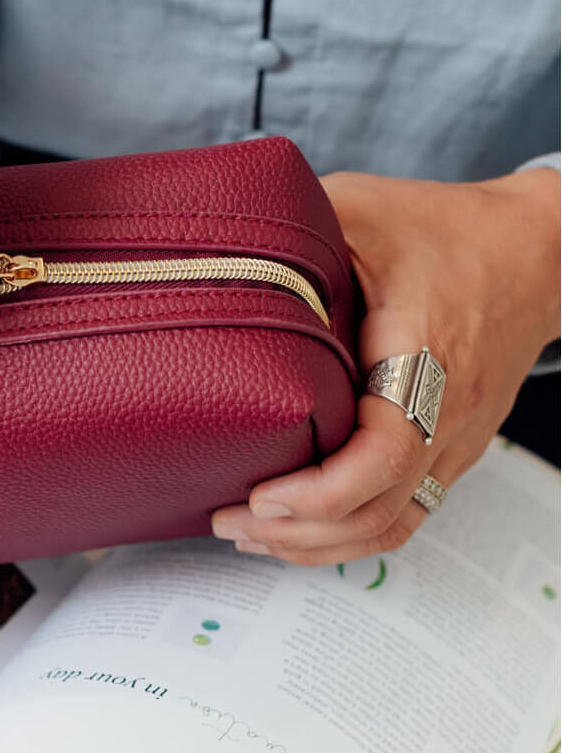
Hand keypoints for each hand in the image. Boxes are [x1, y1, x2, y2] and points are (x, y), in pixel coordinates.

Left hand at [212, 167, 559, 563]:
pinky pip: (404, 514)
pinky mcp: (450, 449)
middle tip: (229, 520)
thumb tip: (222, 236)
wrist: (536, 252)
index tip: (259, 494)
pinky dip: (350, 534)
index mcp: (425, 357)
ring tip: (253, 536)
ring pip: (391, 526)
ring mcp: (454, 440)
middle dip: (296, 531)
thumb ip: (299, 222)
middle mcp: (447, 413)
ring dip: (318, 544)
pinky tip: (303, 532)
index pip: (382, 456)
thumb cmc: (450, 230)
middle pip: (378, 511)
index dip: (317, 492)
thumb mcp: (365, 208)